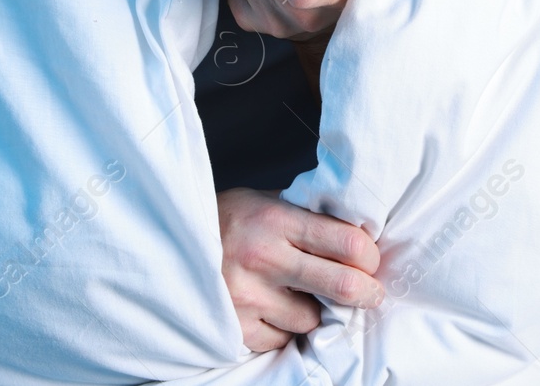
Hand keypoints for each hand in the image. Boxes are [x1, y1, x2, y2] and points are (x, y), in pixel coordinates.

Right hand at [217, 187, 382, 351]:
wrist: (168, 242)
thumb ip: (307, 216)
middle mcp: (264, 258)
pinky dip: (285, 328)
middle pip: (342, 285)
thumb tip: (359, 231)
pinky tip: (273, 308)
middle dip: (367, 293)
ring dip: (316, 311)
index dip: (369, 256)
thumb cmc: (226, 219)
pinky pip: (282, 338)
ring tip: (299, 293)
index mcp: (277, 219)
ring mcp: (248, 296)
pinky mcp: (236, 326)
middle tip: (371, 294)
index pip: (348, 243)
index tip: (369, 260)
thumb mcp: (264, 201)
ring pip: (313, 319)